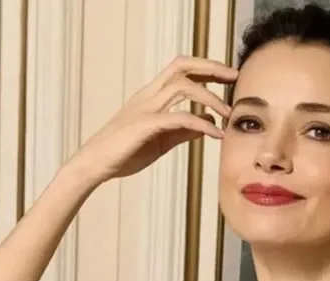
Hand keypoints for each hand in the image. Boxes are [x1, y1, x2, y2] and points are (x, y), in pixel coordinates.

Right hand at [68, 56, 237, 184]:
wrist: (95, 164)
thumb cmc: (125, 151)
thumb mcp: (161, 139)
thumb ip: (183, 130)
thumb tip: (207, 125)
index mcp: (151, 95)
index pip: (180, 69)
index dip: (205, 68)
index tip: (228, 76)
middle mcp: (149, 95)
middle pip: (181, 67)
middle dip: (210, 67)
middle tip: (235, 76)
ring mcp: (146, 108)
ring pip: (183, 87)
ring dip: (211, 98)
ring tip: (229, 114)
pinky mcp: (146, 125)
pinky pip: (180, 118)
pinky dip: (202, 124)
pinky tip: (216, 134)